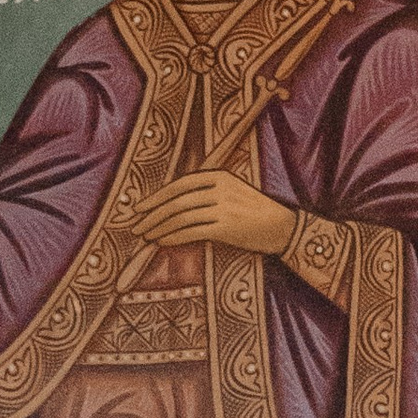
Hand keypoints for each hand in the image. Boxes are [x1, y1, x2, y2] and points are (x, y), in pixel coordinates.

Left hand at [132, 171, 298, 257]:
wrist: (281, 226)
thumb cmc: (252, 211)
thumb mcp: (230, 191)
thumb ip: (205, 193)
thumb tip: (170, 205)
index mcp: (219, 175)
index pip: (179, 184)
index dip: (156, 197)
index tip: (139, 208)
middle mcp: (219, 188)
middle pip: (176, 202)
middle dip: (152, 215)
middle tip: (136, 226)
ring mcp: (223, 207)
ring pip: (181, 217)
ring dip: (160, 228)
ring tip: (147, 237)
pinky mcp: (226, 227)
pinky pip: (192, 232)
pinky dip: (173, 238)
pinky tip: (162, 242)